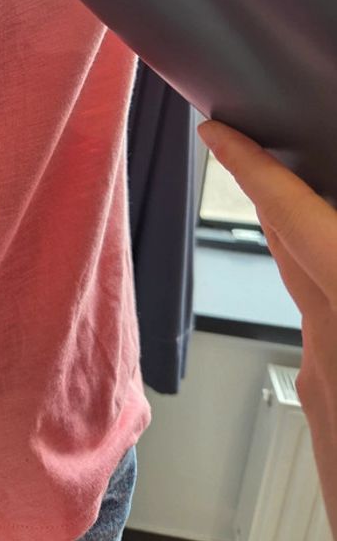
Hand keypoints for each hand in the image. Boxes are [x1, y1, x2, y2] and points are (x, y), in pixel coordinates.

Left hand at [197, 118, 336, 540]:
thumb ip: (327, 257)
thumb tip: (322, 235)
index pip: (287, 217)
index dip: (249, 166)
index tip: (215, 132)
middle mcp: (324, 344)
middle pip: (287, 249)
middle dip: (272, 199)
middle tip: (260, 157)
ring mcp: (320, 383)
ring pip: (302, 293)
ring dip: (303, 250)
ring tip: (311, 218)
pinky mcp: (323, 408)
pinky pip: (314, 337)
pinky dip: (322, 304)